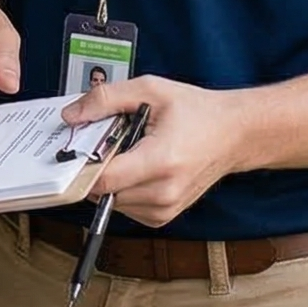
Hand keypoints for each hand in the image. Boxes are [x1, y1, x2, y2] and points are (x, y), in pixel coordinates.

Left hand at [59, 75, 249, 226]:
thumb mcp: (150, 90)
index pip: (102, 178)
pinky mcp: (163, 216)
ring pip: (111, 201)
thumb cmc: (198, 112)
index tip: (76, 147)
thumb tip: (72, 115)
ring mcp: (165, 208)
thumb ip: (105, 99)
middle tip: (108, 141)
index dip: (82, 162)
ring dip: (110, 178)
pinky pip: (125, 207)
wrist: (235, 133)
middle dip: (96, 166)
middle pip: (102, 191)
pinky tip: (137, 166)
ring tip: (129, 152)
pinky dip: (123, 188)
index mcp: (161, 162)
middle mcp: (163, 192)